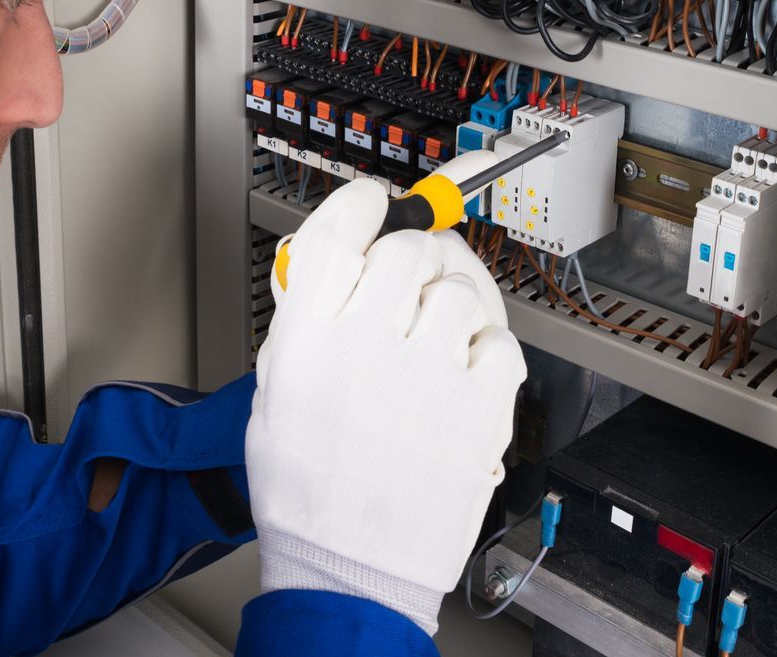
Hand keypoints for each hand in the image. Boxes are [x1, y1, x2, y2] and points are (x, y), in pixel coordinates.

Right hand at [246, 175, 525, 635]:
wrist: (349, 570)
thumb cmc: (307, 491)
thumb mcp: (276, 393)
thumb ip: (307, 320)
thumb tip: (346, 262)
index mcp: (306, 343)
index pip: (338, 230)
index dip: (361, 206)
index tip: (374, 207)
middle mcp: (365, 350)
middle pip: (407, 250)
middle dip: (408, 263)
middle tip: (404, 292)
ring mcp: (428, 379)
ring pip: (460, 289)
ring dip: (450, 306)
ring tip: (434, 346)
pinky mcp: (480, 412)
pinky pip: (501, 342)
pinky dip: (488, 352)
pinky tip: (463, 378)